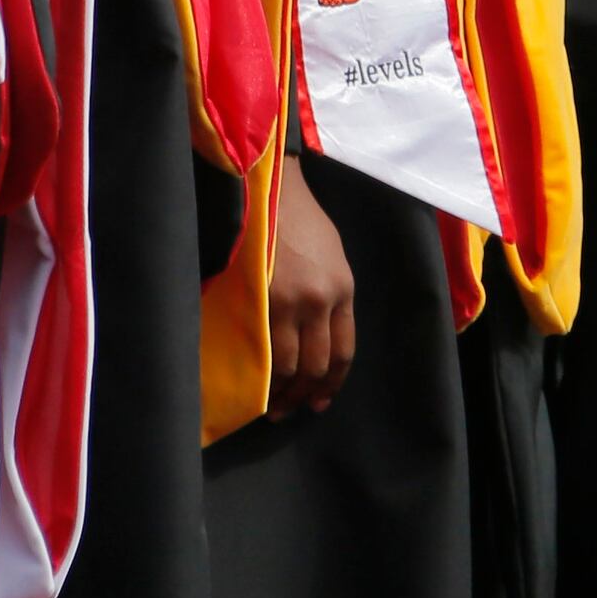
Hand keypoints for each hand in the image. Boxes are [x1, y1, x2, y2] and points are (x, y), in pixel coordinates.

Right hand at [265, 159, 356, 418]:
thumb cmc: (301, 219)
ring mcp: (289, 301)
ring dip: (280, 390)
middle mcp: (321, 300)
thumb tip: (317, 336)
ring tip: (269, 403)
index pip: (343, 352)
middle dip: (304, 394)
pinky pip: (262, 346)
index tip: (319, 402)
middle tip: (290, 409)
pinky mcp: (260, 297)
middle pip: (317, 365)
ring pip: (288, 364)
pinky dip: (259, 370)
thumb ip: (330, 296)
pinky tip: (253, 380)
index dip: (331, 383)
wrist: (270, 188)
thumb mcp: (332, 257)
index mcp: (343, 290)